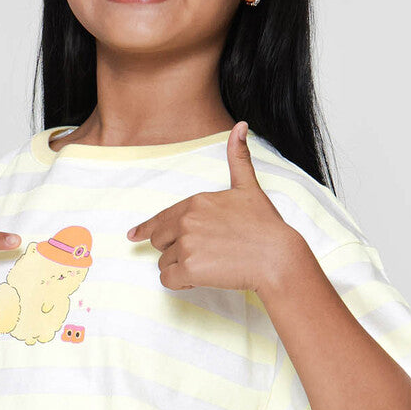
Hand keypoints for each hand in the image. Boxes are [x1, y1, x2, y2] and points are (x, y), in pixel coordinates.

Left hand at [126, 121, 296, 293]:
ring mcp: (186, 245)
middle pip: (159, 241)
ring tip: (210, 266)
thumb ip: (238, 158)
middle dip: (174, 250)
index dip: (147, 229)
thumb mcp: (249, 187)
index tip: (133, 235)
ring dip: (181, 268)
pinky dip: (180, 283)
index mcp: (196, 202)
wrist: (277, 257)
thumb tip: (240, 126)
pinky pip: (168, 280)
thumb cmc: (265, 226)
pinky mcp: (189, 268)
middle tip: (202, 254)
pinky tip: (200, 279)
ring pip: (164, 263)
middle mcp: (187, 221)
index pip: (161, 219)